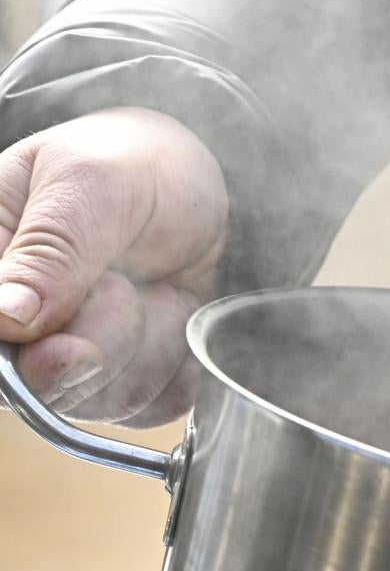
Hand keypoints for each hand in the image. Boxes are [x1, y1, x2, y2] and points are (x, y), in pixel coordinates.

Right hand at [0, 107, 226, 425]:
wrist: (191, 185)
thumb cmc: (128, 165)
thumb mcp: (92, 183)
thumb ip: (52, 248)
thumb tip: (8, 317)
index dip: (31, 353)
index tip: (63, 334)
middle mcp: (15, 328)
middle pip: (46, 382)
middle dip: (106, 332)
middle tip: (124, 278)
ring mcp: (69, 363)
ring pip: (108, 397)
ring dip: (150, 339)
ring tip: (150, 283)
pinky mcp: (126, 384)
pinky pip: (157, 404)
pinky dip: (181, 359)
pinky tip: (174, 312)